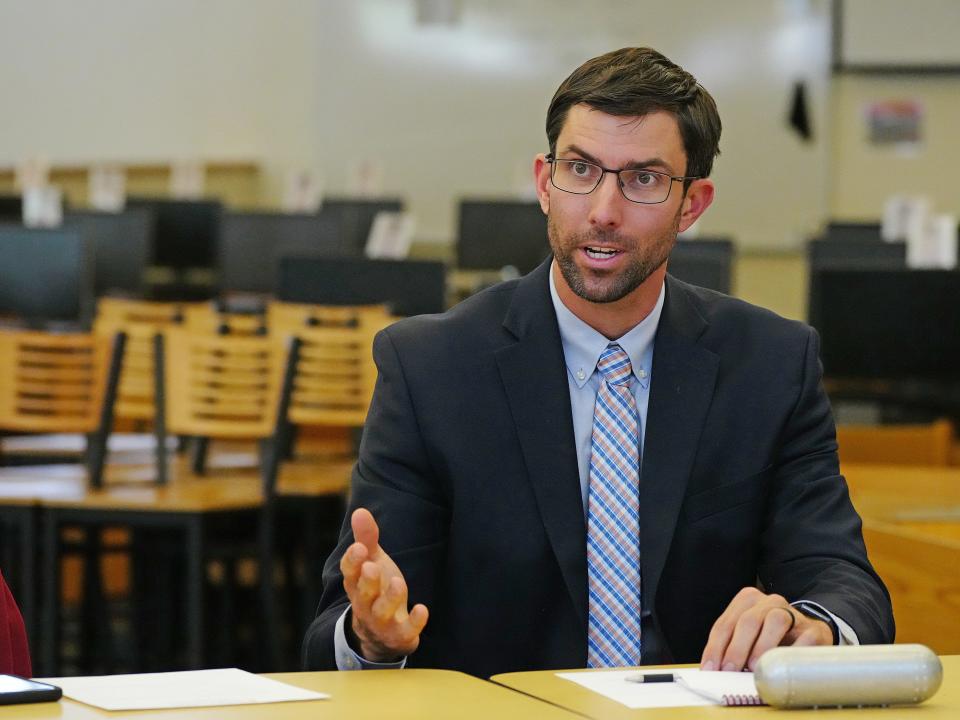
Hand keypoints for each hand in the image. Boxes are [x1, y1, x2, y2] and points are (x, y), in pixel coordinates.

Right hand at [340, 508, 428, 662]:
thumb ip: (367, 539)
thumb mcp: (372, 562)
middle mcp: (365, 604)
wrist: (381, 633)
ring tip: (399, 583)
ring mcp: (382, 622)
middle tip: (372, 566)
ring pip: (382, 612)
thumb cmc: (376, 588)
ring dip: (390, 598)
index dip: (352, 561)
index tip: (359, 547)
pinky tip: (422, 609)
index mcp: (357, 585)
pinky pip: (406, 631)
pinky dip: (415, 622)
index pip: (349, 573)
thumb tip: (360, 510)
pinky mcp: (400, 635)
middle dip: (367, 581)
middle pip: (363, 594)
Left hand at [700, 587, 832, 671]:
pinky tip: (782, 667)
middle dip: (736, 648)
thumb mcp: (747, 638)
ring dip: (762, 646)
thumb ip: (731, 647)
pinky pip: (804, 638)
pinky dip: (792, 653)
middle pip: (748, 621)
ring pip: (775, 621)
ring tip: (755, 667)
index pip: (725, 624)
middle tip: (730, 670)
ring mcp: (793, 613)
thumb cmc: (771, 638)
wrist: (809, 634)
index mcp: (747, 601)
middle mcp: (769, 602)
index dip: (716, 647)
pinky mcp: (814, 629)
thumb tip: (715, 670)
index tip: (711, 668)